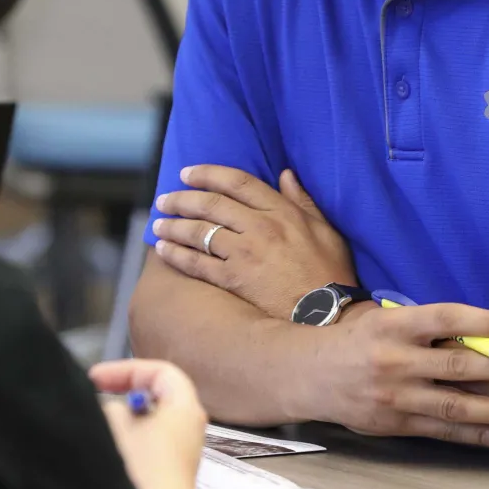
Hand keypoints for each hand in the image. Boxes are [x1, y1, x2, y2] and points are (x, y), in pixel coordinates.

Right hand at [92, 358, 208, 486]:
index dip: (126, 369)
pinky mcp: (168, 479)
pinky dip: (125, 447)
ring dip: (120, 426)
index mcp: (185, 408)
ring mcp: (181, 457)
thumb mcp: (115, 423)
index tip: (95, 378)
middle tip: (95, 400)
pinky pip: (145, 451)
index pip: (161, 372)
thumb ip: (110, 406)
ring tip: (97, 431)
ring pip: (147, 428)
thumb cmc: (138, 468)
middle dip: (122, 398)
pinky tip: (106, 456)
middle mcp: (190, 430)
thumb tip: (113, 412)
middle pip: (156, 400)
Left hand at [153, 166, 354, 319]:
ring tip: (158, 223)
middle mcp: (259, 228)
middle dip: (182, 198)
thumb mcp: (326, 230)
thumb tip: (285, 174)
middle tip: (165, 199)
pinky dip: (176, 254)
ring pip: (199, 231)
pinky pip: (197, 263)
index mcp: (282, 212)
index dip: (208, 174)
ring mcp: (244, 254)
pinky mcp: (234, 280)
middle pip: (211, 204)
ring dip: (174, 225)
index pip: (238, 182)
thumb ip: (303, 201)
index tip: (188, 173)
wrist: (328, 315)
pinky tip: (162, 250)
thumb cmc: (330, 274)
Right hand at [311, 303, 488, 449]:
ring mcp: (395, 395)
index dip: (484, 322)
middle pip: (457, 364)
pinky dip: (475, 435)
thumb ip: (431, 326)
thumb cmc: (360, 342)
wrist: (310, 376)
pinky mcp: (395, 424)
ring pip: (453, 405)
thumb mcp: (387, 321)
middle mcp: (394, 360)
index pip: (445, 318)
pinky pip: (442, 431)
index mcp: (394, 326)